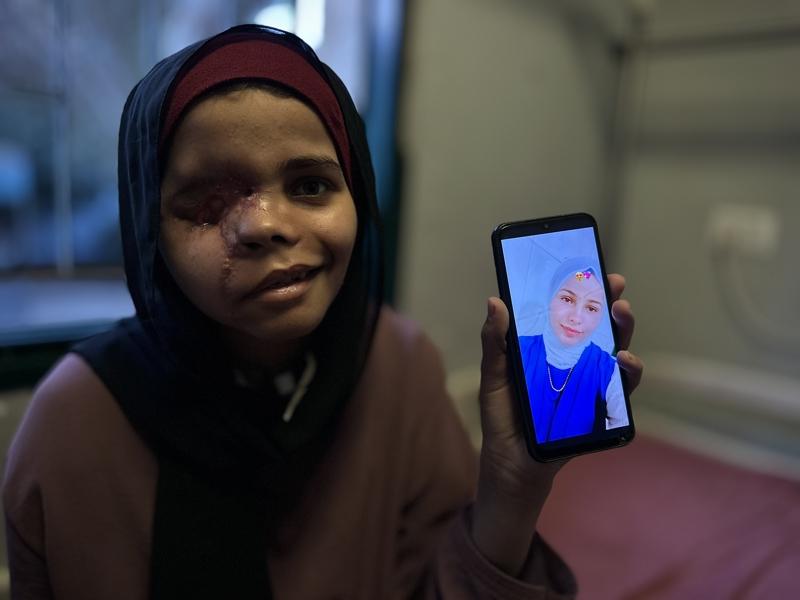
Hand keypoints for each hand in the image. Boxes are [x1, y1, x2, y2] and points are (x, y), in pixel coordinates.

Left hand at [470, 273, 642, 575]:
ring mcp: (590, 388)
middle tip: (615, 292)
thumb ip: (495, 343)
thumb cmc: (503, 417)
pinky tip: (624, 365)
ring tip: (621, 322)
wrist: (511, 467)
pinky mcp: (599, 413)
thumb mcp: (494, 377)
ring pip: (617, 357)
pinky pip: (621, 394)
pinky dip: (627, 378)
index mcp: (551, 350)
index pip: (572, 315)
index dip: (586, 292)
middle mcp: (576, 364)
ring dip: (625, 338)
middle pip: (601, 331)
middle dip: (612, 308)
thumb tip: (496, 301)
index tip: (596, 269)